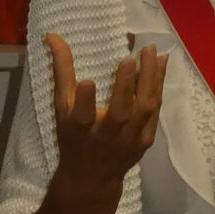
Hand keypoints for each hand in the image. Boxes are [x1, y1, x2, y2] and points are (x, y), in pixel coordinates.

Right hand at [45, 35, 165, 194]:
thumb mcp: (61, 109)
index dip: (85, 100)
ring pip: (145, 110)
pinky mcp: (146, 139)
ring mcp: (130, 140)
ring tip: (152, 51)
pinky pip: (156, 110)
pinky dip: (159, 86)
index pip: (82, 117)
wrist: (93, 177)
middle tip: (129, 58)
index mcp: (80, 131)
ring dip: (150, 80)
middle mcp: (106, 138)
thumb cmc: (73, 137)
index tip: (87, 81)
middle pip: (120, 114)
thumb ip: (61, 72)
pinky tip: (162, 63)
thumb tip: (53, 36)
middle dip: (125, 87)